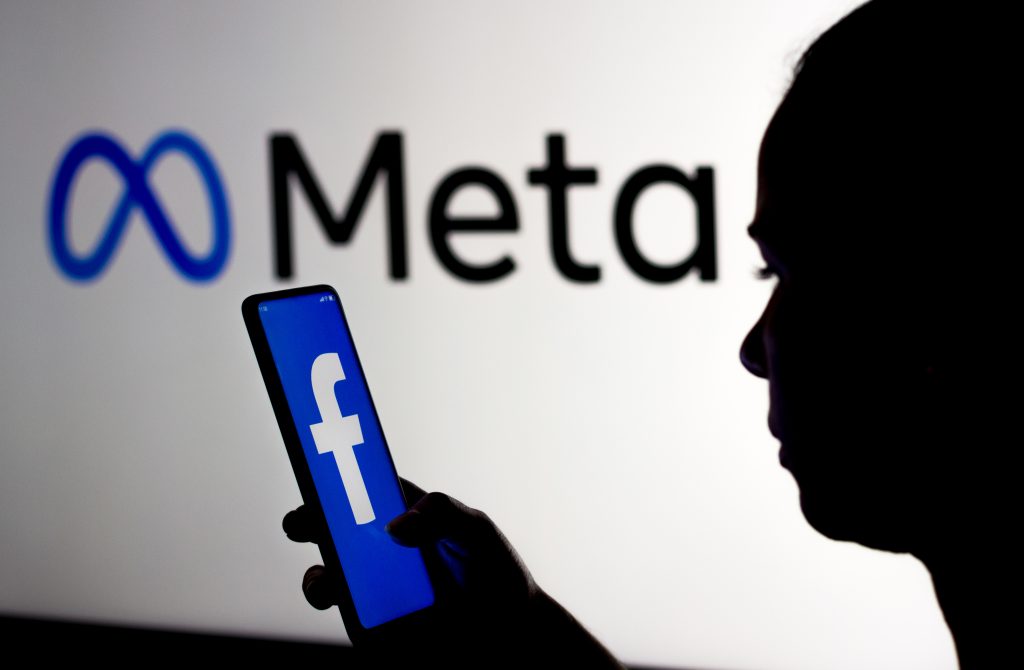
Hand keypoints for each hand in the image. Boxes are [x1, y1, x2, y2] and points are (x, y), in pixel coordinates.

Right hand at [282, 480, 622, 665]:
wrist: (511, 634)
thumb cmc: (494, 571)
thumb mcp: (475, 530)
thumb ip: (440, 514)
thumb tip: (394, 528)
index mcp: (400, 514)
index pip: (357, 488)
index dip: (331, 476)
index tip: (315, 472)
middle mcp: (379, 550)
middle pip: (329, 530)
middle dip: (306, 523)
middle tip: (304, 524)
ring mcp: (373, 590)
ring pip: (327, 579)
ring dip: (318, 578)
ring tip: (329, 584)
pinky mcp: (375, 629)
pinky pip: (349, 621)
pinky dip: (347, 617)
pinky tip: (365, 616)